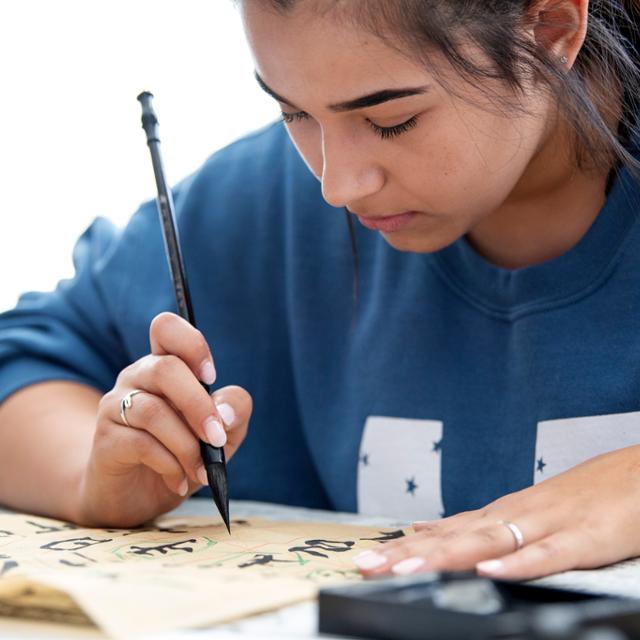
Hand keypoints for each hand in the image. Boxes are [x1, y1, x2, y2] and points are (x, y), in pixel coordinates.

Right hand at [77, 312, 251, 527]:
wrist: (139, 497)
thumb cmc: (183, 454)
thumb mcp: (222, 434)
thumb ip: (233, 413)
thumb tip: (225, 413)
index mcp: (166, 366)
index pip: (166, 328)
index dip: (192, 344)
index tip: (211, 375)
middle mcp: (137, 377)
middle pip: (165, 368)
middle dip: (199, 406)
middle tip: (217, 439)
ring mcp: (115, 405)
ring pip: (153, 411)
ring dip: (186, 445)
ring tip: (200, 471)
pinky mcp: (105, 439)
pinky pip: (140, 443)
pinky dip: (169, 464)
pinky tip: (178, 481)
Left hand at [354, 446, 639, 579]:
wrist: (639, 471)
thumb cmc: (584, 495)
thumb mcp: (525, 511)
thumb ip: (480, 525)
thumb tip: (431, 531)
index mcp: (503, 513)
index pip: (445, 532)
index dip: (406, 548)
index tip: (369, 559)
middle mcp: (517, 516)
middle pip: (456, 538)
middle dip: (410, 554)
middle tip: (369, 565)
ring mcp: (550, 524)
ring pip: (491, 543)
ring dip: (447, 557)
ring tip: (407, 569)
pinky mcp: (587, 538)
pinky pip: (552, 554)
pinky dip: (521, 563)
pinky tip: (492, 571)